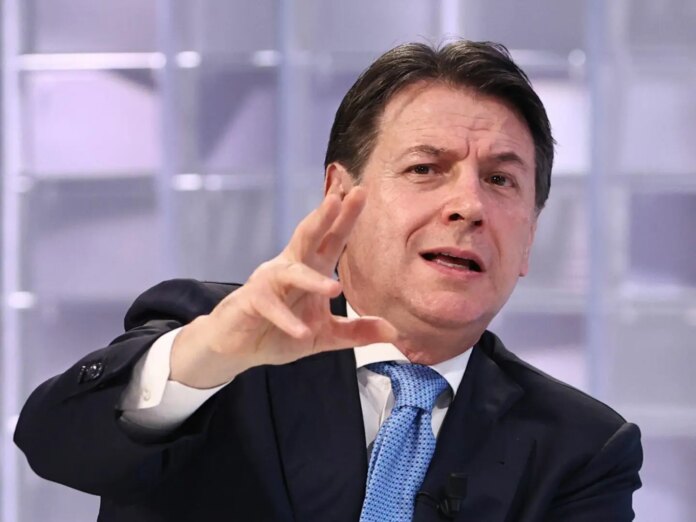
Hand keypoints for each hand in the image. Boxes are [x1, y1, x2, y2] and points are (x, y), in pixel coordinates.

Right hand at [170, 187, 397, 387]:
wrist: (237, 346)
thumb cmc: (280, 331)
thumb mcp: (325, 335)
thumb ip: (356, 331)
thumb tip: (393, 331)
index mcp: (311, 268)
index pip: (332, 239)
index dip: (345, 217)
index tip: (360, 191)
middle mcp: (290, 267)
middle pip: (308, 236)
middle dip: (323, 217)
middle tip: (340, 197)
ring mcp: (270, 282)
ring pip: (291, 273)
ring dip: (311, 281)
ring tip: (334, 288)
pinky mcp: (253, 302)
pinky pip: (271, 308)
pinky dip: (287, 321)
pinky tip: (303, 332)